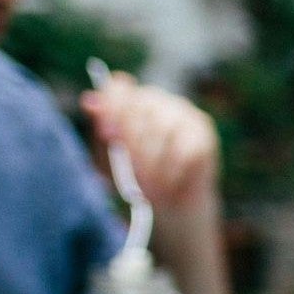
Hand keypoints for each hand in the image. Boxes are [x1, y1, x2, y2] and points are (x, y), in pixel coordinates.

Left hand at [78, 75, 220, 210]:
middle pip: (140, 107)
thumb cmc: (136, 178)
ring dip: (152, 162)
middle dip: (131, 143)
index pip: (119, 89)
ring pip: (163, 128)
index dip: (112, 107)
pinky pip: (184, 148)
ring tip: (147, 186)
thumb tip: (90, 101)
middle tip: (129, 170)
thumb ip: (102, 130)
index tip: (107, 134)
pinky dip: (172, 170)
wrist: (172, 203)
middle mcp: (157, 100)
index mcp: (129, 102)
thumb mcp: (110, 157)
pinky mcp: (203, 133)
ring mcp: (184, 114)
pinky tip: (168, 183)